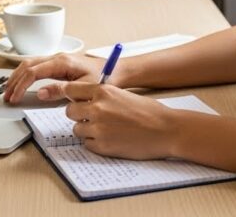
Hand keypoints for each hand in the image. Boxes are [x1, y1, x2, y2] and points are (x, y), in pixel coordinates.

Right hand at [3, 53, 102, 102]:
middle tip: (6, 97)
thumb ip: (62, 91)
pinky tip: (21, 82)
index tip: (14, 98)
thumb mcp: (84, 88)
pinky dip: (25, 74)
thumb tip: (41, 93)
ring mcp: (57, 58)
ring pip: (30, 63)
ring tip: (8, 91)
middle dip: (14, 80)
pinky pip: (37, 65)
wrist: (117, 69)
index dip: (21, 85)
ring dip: (17, 76)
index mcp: (63, 61)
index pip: (34, 72)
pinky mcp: (59, 63)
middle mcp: (58, 57)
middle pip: (27, 65)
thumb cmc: (104, 77)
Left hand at [55, 82, 178, 159]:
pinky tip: (111, 139)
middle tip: (91, 118)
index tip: (73, 100)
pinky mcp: (102, 146)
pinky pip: (87, 144)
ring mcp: (98, 128)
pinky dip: (96, 143)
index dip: (71, 96)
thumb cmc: (150, 112)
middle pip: (69, 111)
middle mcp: (97, 108)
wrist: (166, 130)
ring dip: (87, 130)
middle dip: (78, 115)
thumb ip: (103, 96)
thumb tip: (84, 100)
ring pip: (77, 129)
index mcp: (103, 92)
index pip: (71, 90)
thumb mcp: (123, 95)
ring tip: (106, 130)